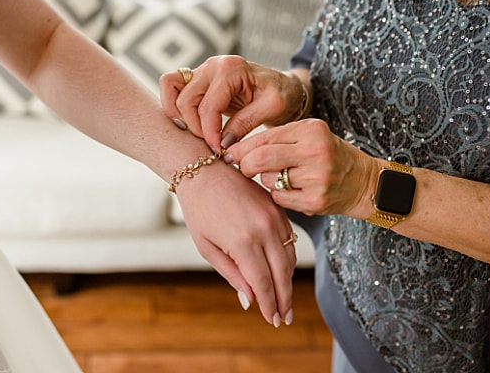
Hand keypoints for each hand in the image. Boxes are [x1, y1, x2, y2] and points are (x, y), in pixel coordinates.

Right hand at [159, 55, 307, 151]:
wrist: (283, 87)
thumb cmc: (282, 94)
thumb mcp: (273, 108)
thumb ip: (246, 122)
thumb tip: (222, 143)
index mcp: (232, 69)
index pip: (208, 106)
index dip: (210, 132)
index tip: (218, 151)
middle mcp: (213, 65)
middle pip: (185, 99)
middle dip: (195, 127)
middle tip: (211, 144)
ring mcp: (203, 70)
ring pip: (173, 91)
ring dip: (180, 116)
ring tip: (199, 133)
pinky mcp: (198, 79)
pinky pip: (173, 87)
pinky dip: (174, 106)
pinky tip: (189, 123)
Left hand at [174, 162, 296, 326]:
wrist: (205, 170)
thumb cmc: (199, 210)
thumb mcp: (207, 247)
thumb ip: (231, 274)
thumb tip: (250, 300)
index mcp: (243, 241)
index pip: (263, 282)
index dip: (269, 305)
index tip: (272, 321)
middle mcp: (264, 229)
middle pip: (282, 274)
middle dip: (284, 300)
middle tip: (284, 319)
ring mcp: (275, 218)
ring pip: (290, 258)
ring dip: (288, 282)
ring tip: (284, 301)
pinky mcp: (279, 210)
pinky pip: (290, 241)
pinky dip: (288, 261)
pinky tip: (282, 274)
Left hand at [226, 119, 380, 219]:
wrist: (365, 182)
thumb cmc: (330, 156)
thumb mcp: (309, 137)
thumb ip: (277, 139)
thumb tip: (234, 151)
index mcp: (311, 130)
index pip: (264, 137)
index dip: (241, 147)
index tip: (230, 154)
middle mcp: (315, 151)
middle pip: (261, 159)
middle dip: (246, 165)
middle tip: (245, 169)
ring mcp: (317, 177)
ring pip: (269, 180)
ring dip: (268, 180)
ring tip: (287, 178)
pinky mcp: (316, 200)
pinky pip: (280, 198)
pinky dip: (281, 195)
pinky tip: (296, 190)